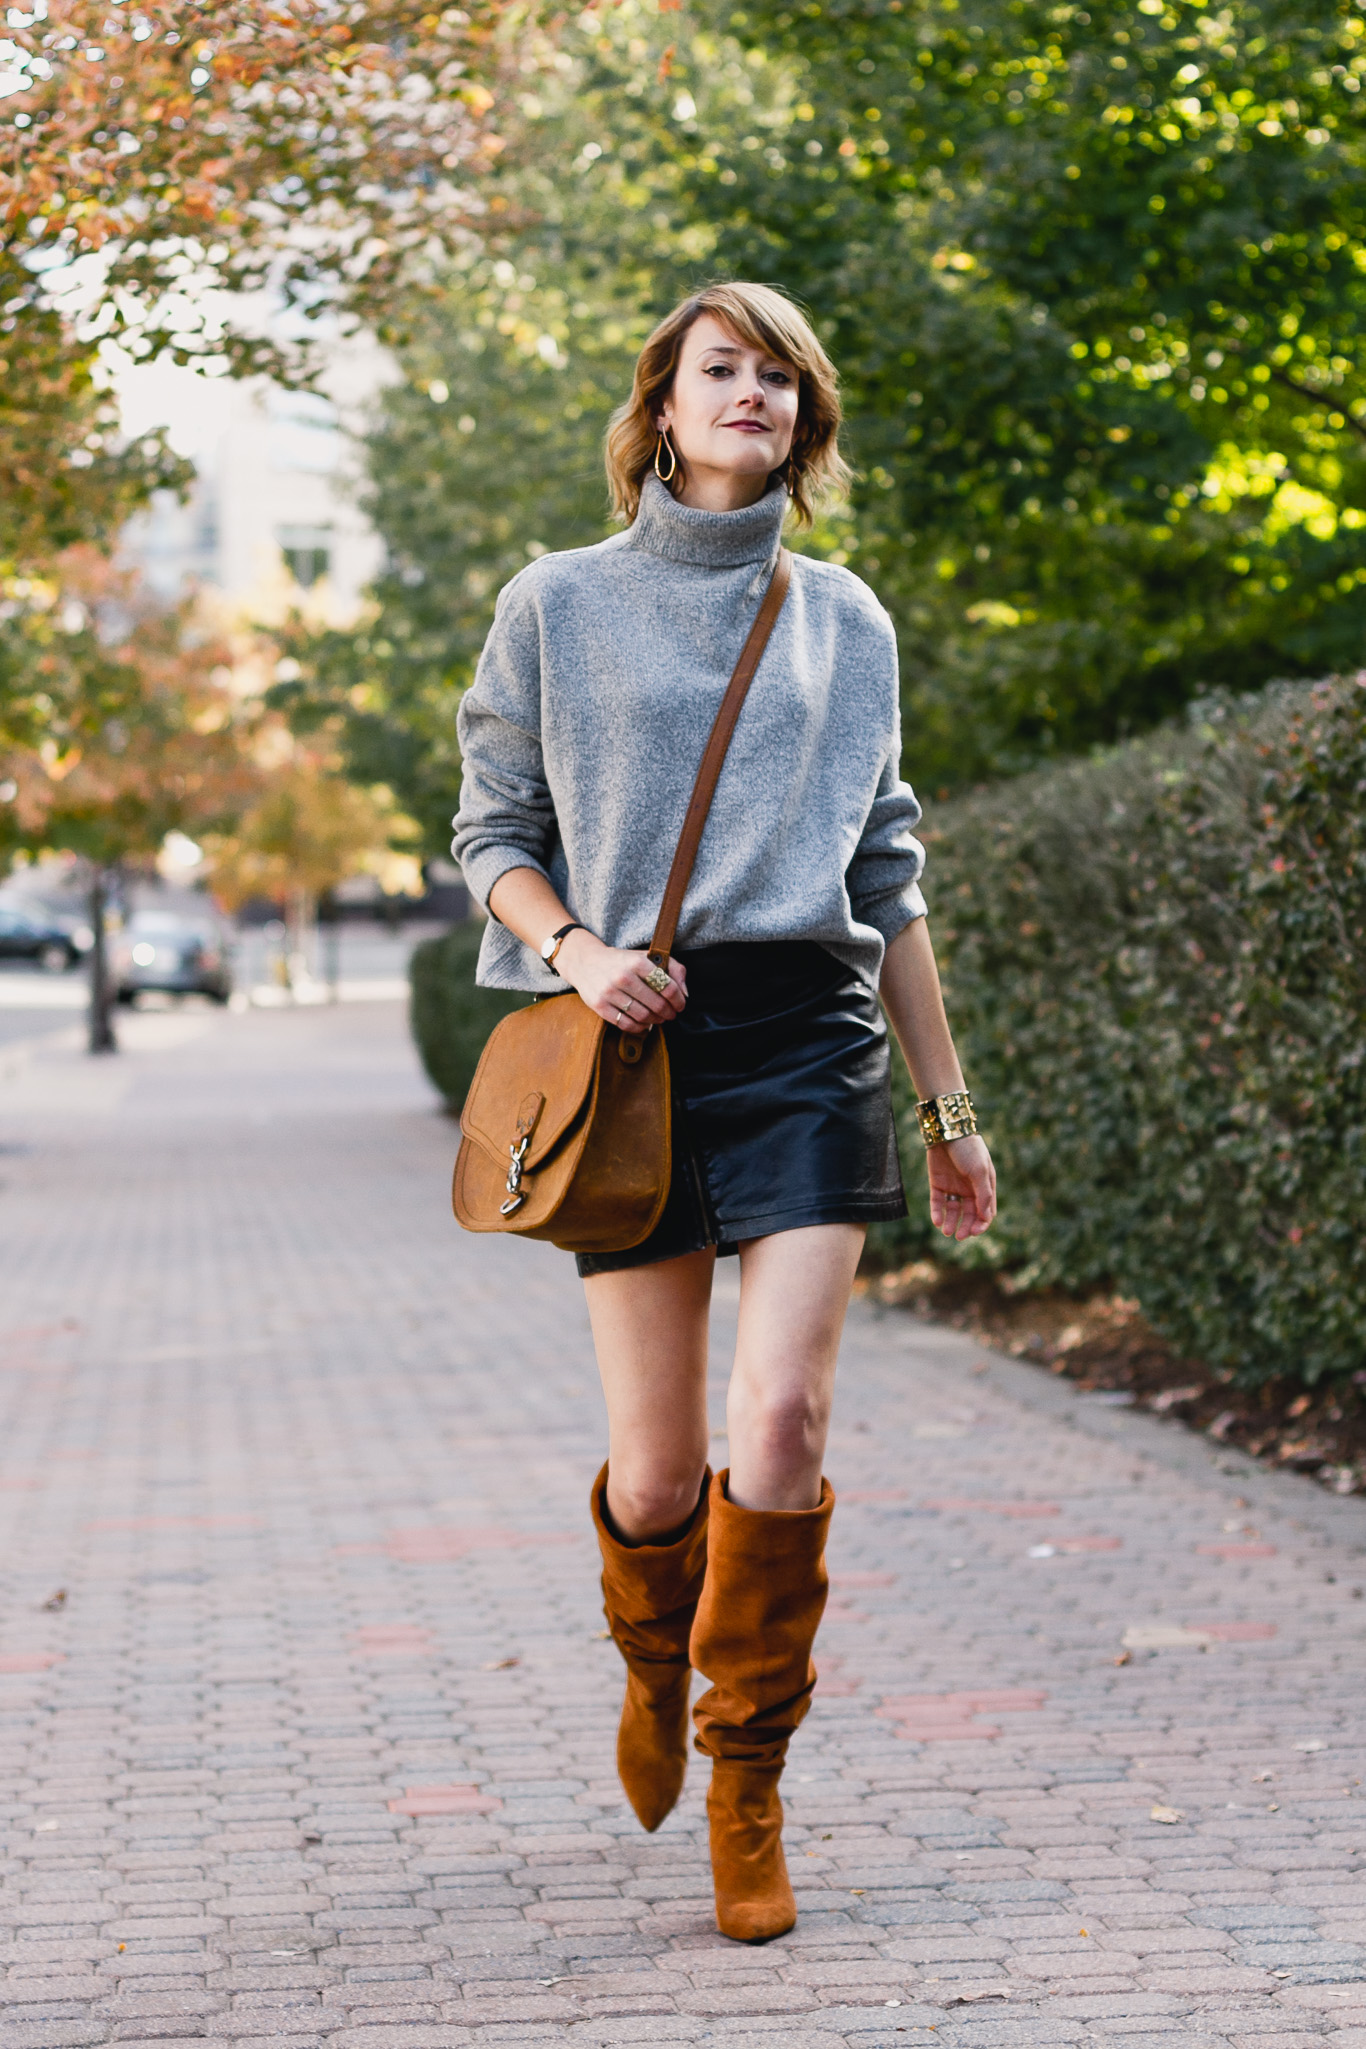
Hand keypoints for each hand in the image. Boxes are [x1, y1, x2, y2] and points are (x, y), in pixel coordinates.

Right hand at [557, 931, 687, 1033]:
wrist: (585, 962)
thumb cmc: (622, 961)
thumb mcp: (646, 956)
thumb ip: (672, 968)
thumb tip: (685, 993)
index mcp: (637, 962)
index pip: (667, 986)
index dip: (678, 999)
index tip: (681, 1004)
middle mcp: (622, 976)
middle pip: (656, 1004)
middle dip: (669, 1012)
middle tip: (672, 1014)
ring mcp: (609, 992)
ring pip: (643, 1016)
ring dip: (656, 1021)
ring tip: (660, 1018)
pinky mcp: (599, 1005)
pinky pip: (626, 1024)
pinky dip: (640, 1027)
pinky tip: (645, 1023)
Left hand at [927, 1133, 995, 1240]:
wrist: (946, 1132)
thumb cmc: (968, 1150)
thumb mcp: (979, 1171)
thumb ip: (983, 1194)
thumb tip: (986, 1218)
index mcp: (985, 1186)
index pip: (985, 1211)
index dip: (981, 1224)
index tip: (975, 1232)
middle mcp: (970, 1189)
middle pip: (969, 1214)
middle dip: (965, 1226)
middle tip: (959, 1236)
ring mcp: (953, 1187)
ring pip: (953, 1211)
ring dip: (951, 1222)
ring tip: (946, 1232)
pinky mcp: (937, 1184)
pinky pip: (937, 1203)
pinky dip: (937, 1213)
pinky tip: (936, 1222)